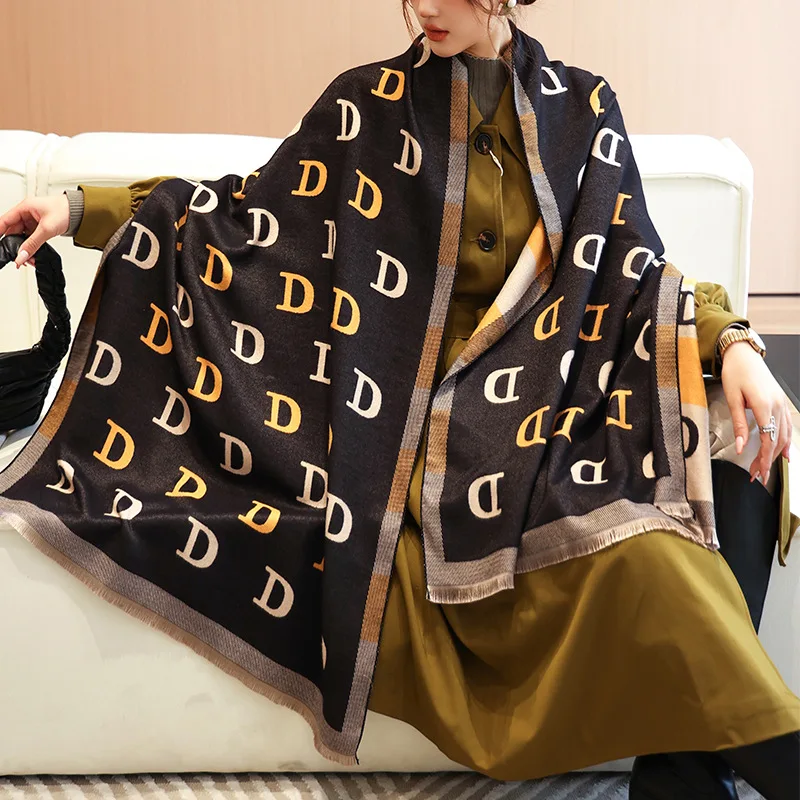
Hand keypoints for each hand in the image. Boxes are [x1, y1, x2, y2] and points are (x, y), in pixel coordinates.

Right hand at [0, 193, 70, 267]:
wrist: (81, 213)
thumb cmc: (66, 211)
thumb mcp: (47, 228)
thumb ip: (33, 243)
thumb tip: (22, 255)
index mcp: (24, 208)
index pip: (4, 221)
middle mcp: (27, 214)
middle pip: (13, 232)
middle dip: (14, 245)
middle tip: (17, 258)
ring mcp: (33, 221)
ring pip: (22, 237)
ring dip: (24, 248)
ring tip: (27, 259)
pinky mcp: (40, 228)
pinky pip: (31, 239)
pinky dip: (31, 247)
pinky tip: (33, 255)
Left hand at [721, 340, 792, 484]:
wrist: (743, 354)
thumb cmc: (736, 373)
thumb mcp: (732, 399)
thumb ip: (740, 425)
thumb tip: (742, 447)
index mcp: (765, 406)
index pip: (769, 440)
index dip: (764, 460)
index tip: (759, 473)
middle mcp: (778, 406)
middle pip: (777, 441)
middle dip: (768, 461)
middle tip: (758, 476)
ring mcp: (782, 404)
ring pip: (785, 435)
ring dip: (776, 454)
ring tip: (765, 468)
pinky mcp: (781, 402)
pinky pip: (787, 425)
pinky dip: (786, 441)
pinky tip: (785, 453)